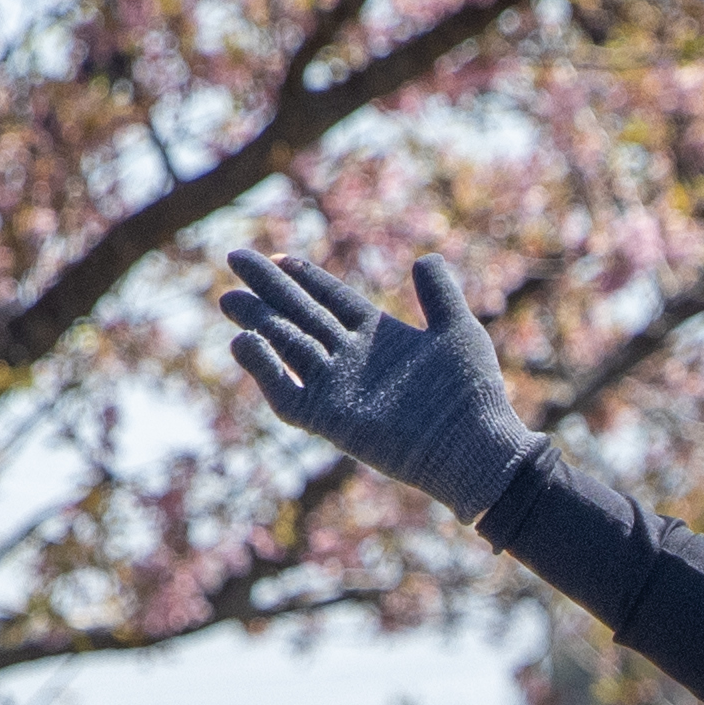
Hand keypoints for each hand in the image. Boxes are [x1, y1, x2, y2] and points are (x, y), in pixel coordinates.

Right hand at [214, 245, 539, 528]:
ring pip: (287, 347)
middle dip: (267, 290)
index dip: (303, 277)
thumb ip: (440, 294)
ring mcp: (338, 388)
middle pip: (300, 315)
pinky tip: (244, 344)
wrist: (475, 448)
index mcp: (377, 335)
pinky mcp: (331, 419)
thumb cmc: (472, 393)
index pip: (330, 298)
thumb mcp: (457, 330)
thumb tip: (425, 258)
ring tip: (228, 299)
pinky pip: (287, 395)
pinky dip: (265, 371)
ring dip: (258, 322)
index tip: (275, 256)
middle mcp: (352, 359)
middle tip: (233, 259)